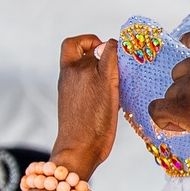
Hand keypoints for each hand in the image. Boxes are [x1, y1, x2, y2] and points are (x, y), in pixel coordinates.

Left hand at [52, 35, 119, 177]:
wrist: (81, 149)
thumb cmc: (94, 120)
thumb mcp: (107, 83)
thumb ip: (109, 59)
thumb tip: (110, 44)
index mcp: (73, 67)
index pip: (82, 42)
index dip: (98, 42)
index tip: (116, 52)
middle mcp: (71, 75)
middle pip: (84, 53)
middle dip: (101, 56)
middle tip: (118, 65)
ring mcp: (71, 89)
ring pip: (87, 70)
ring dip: (102, 71)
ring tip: (116, 81)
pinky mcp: (76, 103)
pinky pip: (89, 86)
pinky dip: (100, 86)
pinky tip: (113, 97)